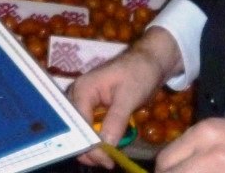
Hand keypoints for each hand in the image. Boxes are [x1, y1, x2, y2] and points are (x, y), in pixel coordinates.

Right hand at [68, 28, 180, 167]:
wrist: (149, 62)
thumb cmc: (138, 73)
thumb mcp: (129, 96)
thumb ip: (116, 120)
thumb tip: (106, 145)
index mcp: (82, 90)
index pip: (79, 124)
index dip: (90, 145)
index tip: (107, 161)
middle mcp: (77, 96)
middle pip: (75, 128)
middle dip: (88, 149)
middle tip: (108, 163)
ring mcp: (84, 102)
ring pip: (80, 130)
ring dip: (92, 146)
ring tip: (110, 158)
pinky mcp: (93, 108)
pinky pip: (89, 127)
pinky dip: (97, 140)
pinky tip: (108, 148)